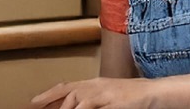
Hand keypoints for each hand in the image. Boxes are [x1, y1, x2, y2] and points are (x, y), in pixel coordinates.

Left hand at [32, 77, 156, 108]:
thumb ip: (94, 102)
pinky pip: (90, 106)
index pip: (67, 87)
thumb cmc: (135, 98)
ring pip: (77, 99)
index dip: (48, 94)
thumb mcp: (110, 98)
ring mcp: (105, 92)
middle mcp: (97, 85)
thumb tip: (79, 105)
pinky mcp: (112, 100)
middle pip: (69, 92)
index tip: (34, 101)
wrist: (156, 93)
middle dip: (53, 102)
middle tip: (40, 108)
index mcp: (95, 84)